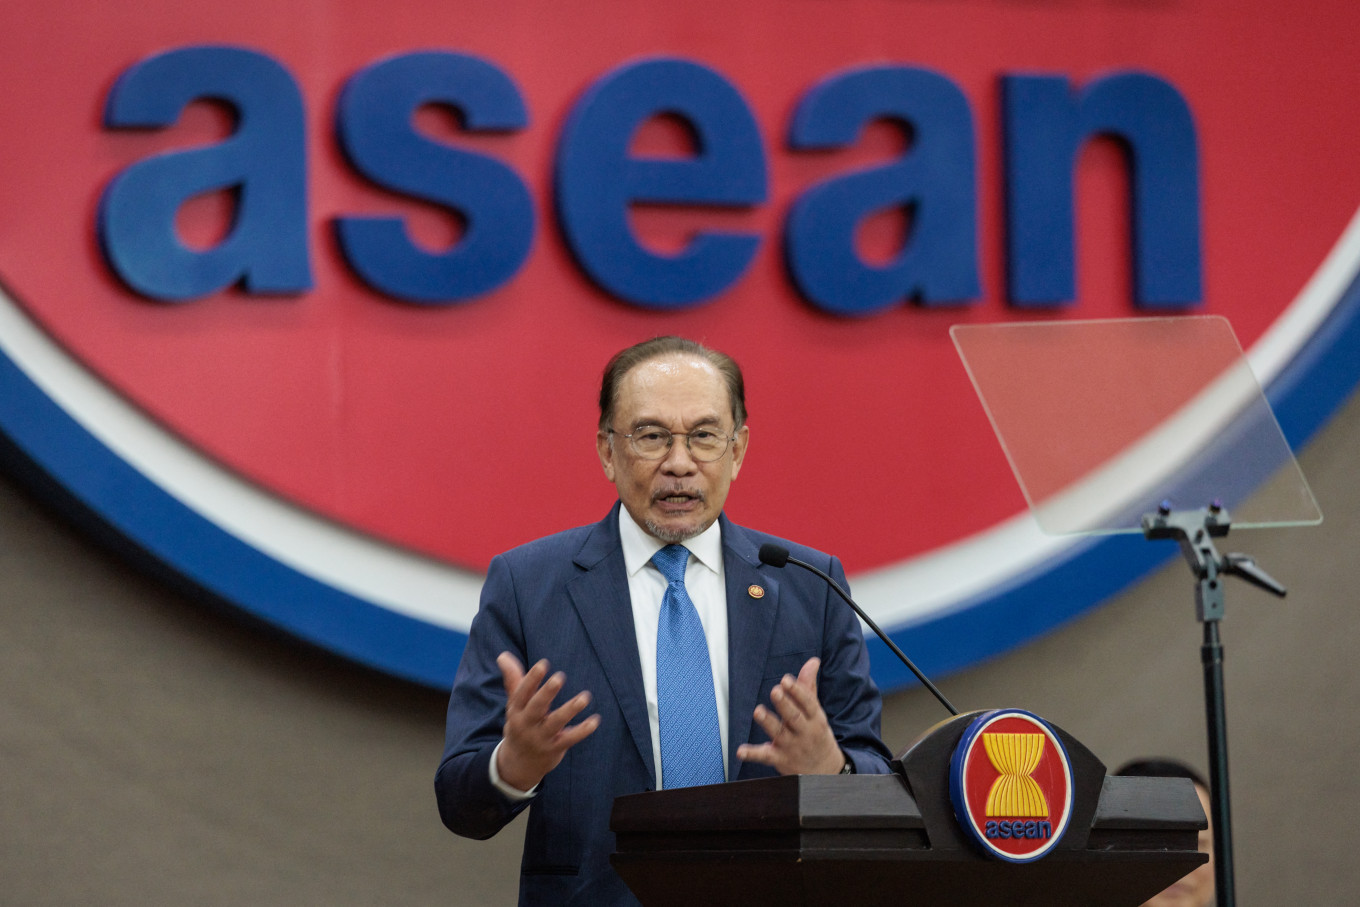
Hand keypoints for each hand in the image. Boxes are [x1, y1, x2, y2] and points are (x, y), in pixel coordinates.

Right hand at [495, 652, 599, 791]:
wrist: (518, 764)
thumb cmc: (519, 725)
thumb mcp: (514, 705)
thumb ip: (513, 679)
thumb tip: (503, 655)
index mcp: (516, 710)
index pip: (522, 693)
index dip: (531, 679)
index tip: (543, 664)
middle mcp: (526, 724)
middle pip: (536, 707)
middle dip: (547, 693)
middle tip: (559, 677)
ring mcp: (540, 737)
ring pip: (555, 723)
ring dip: (570, 710)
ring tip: (585, 697)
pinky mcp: (554, 748)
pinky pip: (569, 739)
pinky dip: (582, 730)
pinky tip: (595, 720)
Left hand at [735, 657, 845, 775]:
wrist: (824, 772)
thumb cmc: (816, 735)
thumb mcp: (816, 713)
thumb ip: (808, 687)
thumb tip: (812, 661)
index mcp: (815, 718)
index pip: (807, 703)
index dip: (797, 691)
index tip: (786, 680)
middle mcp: (804, 732)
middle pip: (794, 717)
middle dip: (785, 704)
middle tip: (775, 691)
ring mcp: (791, 747)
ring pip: (779, 734)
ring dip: (768, 722)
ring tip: (758, 711)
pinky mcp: (780, 760)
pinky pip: (765, 756)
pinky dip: (752, 754)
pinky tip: (740, 751)